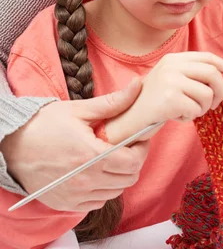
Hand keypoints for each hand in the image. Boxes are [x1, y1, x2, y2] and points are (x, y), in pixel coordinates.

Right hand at [1, 78, 148, 211]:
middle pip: (128, 178)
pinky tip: (97, 170)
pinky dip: (104, 188)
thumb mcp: (79, 109)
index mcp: (90, 155)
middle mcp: (85, 180)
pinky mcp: (67, 203)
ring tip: (112, 156)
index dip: (141, 148)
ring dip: (120, 174)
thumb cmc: (44, 124)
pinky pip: (98, 201)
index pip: (133, 162)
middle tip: (127, 145)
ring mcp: (76, 196)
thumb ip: (113, 102)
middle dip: (134, 160)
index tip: (138, 137)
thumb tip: (136, 86)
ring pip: (115, 191)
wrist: (12, 145)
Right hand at [105, 52, 222, 142]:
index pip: (208, 57)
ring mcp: (170, 80)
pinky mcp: (170, 98)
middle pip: (213, 73)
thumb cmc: (154, 102)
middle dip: (220, 91)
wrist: (128, 119)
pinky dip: (190, 117)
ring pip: (207, 94)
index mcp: (174, 59)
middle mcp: (172, 65)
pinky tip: (176, 116)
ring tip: (187, 111)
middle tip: (213, 105)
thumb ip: (194, 74)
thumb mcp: (172, 80)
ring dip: (203, 108)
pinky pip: (196, 109)